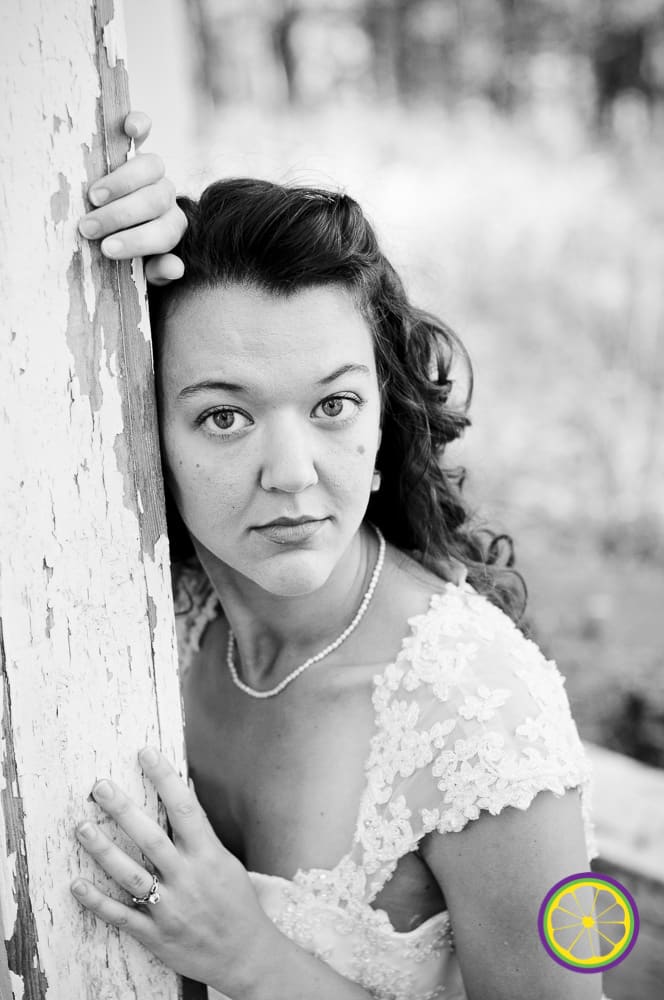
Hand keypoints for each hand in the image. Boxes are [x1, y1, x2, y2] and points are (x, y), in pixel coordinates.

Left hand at [71, 748, 270, 993]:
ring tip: (82, 827)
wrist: (245, 955)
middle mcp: (188, 879)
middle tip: (100, 787)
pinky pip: (122, 915)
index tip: (146, 753)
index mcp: (209, 856)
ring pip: (131, 876)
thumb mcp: (225, 861)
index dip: (165, 778)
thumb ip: (201, 832)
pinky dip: (98, 901)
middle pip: (151, 838)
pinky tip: (77, 884)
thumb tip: (184, 792)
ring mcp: (170, 908)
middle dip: (124, 810)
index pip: (185, 808)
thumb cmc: (236, 902)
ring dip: (104, 851)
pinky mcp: (155, 935)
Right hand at [78, 111, 186, 284]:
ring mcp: (152, 170)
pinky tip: (130, 128)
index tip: (107, 249)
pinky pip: (144, 130)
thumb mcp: (139, 268)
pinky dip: (139, 125)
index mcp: (171, 227)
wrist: (113, 225)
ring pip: (151, 167)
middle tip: (89, 228)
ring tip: (93, 196)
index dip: (137, 241)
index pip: (165, 234)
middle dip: (121, 216)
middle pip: (155, 200)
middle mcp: (166, 197)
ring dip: (122, 182)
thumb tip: (174, 268)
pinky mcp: (135, 145)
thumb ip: (156, 271)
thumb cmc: (122, 249)